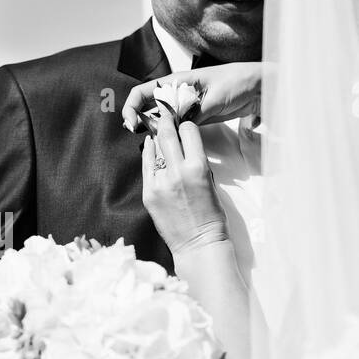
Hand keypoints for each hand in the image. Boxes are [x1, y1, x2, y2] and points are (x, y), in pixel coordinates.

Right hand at [122, 61, 262, 134]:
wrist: (260, 85)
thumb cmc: (238, 82)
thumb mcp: (213, 98)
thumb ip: (193, 114)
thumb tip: (175, 129)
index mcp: (177, 81)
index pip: (143, 92)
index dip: (132, 107)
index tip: (132, 124)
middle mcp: (177, 93)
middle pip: (149, 107)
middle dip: (139, 121)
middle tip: (139, 137)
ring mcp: (186, 105)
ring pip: (162, 118)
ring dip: (154, 130)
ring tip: (153, 143)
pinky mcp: (197, 116)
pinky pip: (177, 126)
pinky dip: (170, 134)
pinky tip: (169, 143)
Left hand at [141, 107, 229, 256]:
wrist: (198, 244)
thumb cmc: (211, 215)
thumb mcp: (210, 182)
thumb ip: (196, 162)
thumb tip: (184, 145)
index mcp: (198, 167)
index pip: (188, 131)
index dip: (186, 125)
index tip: (183, 123)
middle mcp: (177, 172)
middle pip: (167, 134)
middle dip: (165, 122)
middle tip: (163, 115)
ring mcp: (160, 183)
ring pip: (154, 149)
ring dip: (157, 139)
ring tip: (157, 131)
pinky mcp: (149, 194)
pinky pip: (146, 167)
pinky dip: (148, 155)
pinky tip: (149, 147)